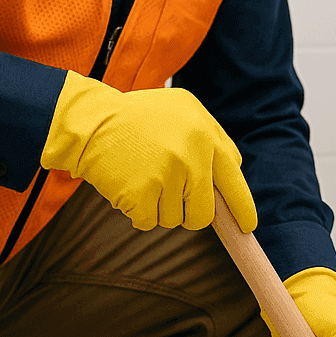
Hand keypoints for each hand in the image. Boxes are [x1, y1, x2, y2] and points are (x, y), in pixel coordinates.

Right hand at [40, 71, 257, 231]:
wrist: (90, 120)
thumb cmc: (137, 117)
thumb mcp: (183, 109)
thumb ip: (211, 138)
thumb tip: (230, 175)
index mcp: (205, 135)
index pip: (234, 181)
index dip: (241, 209)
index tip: (245, 227)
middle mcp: (191, 156)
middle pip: (203, 213)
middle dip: (190, 215)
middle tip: (171, 201)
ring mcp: (167, 176)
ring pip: (174, 220)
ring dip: (158, 209)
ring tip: (142, 178)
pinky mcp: (141, 193)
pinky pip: (148, 222)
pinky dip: (137, 212)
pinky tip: (128, 187)